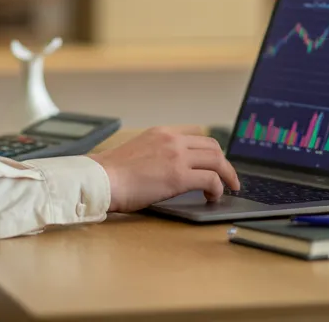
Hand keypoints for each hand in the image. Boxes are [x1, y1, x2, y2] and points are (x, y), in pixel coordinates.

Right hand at [88, 126, 239, 212]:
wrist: (102, 179)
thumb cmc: (112, 172)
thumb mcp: (138, 149)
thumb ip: (157, 152)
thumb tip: (168, 167)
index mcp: (162, 132)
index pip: (197, 134)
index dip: (210, 150)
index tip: (214, 161)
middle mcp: (173, 140)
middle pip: (212, 146)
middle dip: (223, 162)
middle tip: (227, 177)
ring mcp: (177, 157)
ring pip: (217, 160)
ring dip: (226, 175)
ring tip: (226, 188)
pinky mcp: (179, 176)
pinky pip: (211, 179)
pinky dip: (217, 188)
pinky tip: (212, 197)